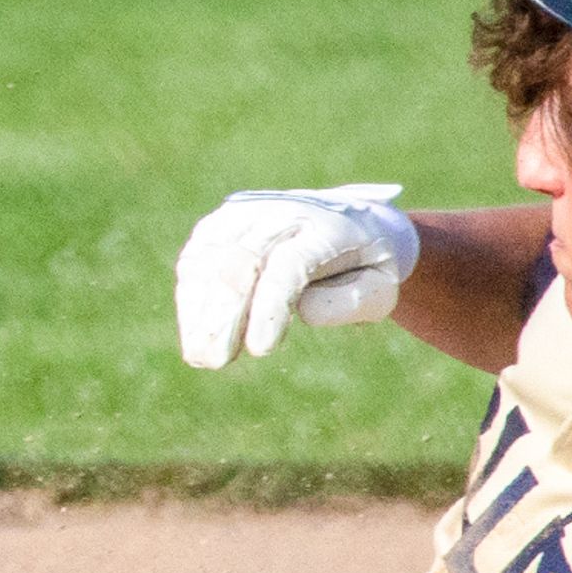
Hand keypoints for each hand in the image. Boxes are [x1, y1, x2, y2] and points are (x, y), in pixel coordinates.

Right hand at [174, 183, 421, 368]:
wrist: (348, 219)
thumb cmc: (366, 267)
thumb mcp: (380, 290)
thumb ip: (351, 303)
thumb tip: (303, 312)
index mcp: (328, 227)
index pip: (289, 264)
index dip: (269, 308)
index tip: (259, 350)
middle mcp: (284, 211)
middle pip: (242, 260)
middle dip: (224, 315)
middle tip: (215, 361)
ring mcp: (248, 212)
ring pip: (212, 257)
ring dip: (199, 309)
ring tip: (199, 355)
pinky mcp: (224, 220)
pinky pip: (198, 256)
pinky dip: (191, 295)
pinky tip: (193, 330)